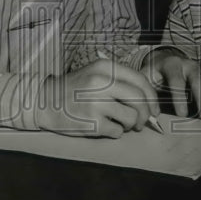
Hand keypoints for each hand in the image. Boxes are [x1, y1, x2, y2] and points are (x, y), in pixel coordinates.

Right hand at [35, 59, 158, 137]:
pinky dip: (115, 132)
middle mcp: (101, 83)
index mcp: (105, 68)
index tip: (154, 109)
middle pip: (140, 100)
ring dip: (131, 125)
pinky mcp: (92, 122)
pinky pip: (117, 132)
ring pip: (132, 118)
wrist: (46, 101)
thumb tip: (149, 103)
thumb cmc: (76, 89)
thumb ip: (120, 82)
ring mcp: (96, 103)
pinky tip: (104, 127)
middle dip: (146, 114)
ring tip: (120, 123)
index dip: (152, 97)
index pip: (140, 80)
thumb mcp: (96, 74)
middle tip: (141, 122)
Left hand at [145, 49, 200, 118]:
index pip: (176, 80)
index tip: (182, 114)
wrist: (165, 60)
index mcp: (171, 65)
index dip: (179, 97)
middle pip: (199, 78)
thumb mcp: (145, 78)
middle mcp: (190, 64)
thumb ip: (146, 92)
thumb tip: (151, 113)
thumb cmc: (154, 73)